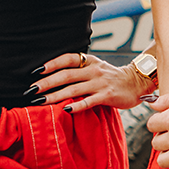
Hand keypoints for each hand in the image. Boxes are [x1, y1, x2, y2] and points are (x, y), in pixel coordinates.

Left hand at [28, 51, 145, 111]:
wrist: (137, 83)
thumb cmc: (112, 78)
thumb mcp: (96, 68)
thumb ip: (79, 71)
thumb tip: (54, 77)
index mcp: (89, 61)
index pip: (67, 59)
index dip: (51, 64)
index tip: (35, 71)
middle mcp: (94, 70)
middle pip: (66, 75)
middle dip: (47, 82)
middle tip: (31, 90)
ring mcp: (100, 83)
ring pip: (74, 89)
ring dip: (55, 95)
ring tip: (40, 101)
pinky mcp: (107, 95)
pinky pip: (89, 101)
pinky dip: (76, 105)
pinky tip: (65, 109)